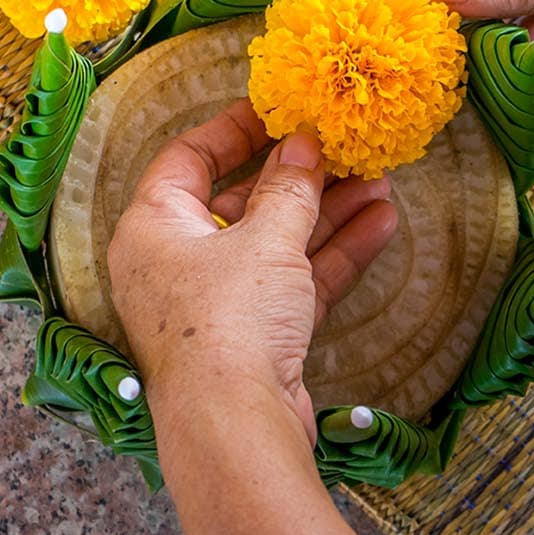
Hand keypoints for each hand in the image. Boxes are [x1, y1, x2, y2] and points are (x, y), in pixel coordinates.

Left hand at [106, 100, 397, 442]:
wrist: (236, 426)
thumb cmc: (229, 322)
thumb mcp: (265, 239)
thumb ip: (290, 187)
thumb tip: (303, 144)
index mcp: (152, 228)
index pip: (187, 158)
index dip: (234, 129)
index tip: (279, 108)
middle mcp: (176, 262)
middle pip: (239, 202)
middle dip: (297, 176)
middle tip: (342, 146)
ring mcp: (216, 302)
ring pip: (274, 243)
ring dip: (326, 212)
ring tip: (378, 180)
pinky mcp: (254, 337)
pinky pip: (293, 282)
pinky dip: (332, 254)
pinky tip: (380, 224)